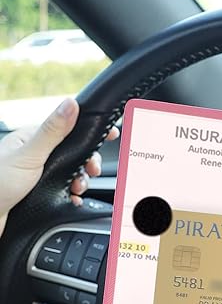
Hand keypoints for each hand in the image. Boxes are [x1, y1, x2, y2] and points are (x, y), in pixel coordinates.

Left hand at [0, 98, 118, 237]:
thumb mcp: (30, 155)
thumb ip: (52, 131)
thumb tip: (71, 104)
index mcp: (33, 139)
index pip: (68, 129)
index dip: (89, 132)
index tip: (109, 134)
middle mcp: (36, 155)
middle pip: (75, 153)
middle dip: (87, 163)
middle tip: (91, 171)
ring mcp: (38, 174)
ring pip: (72, 173)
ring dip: (81, 182)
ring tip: (77, 189)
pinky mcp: (40, 193)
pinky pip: (66, 192)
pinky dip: (74, 197)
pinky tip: (74, 200)